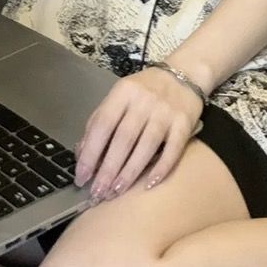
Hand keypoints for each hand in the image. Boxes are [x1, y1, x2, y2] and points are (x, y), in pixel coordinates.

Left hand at [74, 66, 202, 200]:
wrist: (185, 73)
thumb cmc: (146, 89)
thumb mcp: (119, 95)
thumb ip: (100, 119)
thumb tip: (82, 153)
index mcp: (123, 92)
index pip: (103, 124)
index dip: (90, 153)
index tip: (81, 177)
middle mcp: (144, 100)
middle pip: (123, 138)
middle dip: (108, 169)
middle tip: (98, 193)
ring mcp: (166, 111)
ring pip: (146, 146)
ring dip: (130, 172)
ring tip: (116, 191)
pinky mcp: (184, 122)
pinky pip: (173, 149)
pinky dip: (161, 168)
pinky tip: (149, 184)